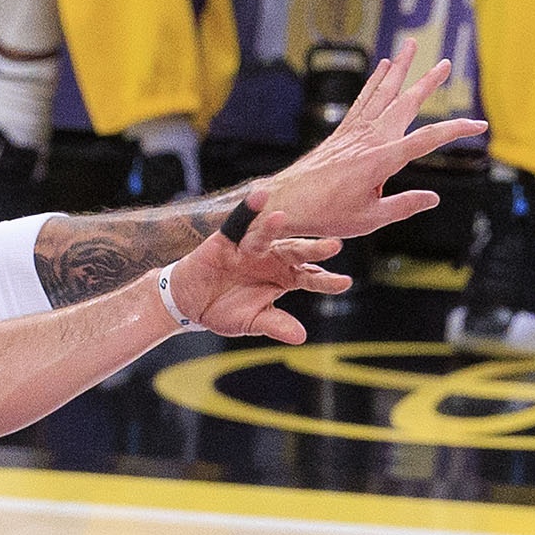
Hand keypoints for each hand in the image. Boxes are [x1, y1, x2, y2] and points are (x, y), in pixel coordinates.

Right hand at [166, 206, 346, 345]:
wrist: (190, 304)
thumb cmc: (226, 310)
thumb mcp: (253, 322)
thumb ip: (276, 324)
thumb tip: (301, 337)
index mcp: (284, 278)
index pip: (311, 277)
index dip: (326, 280)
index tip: (344, 282)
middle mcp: (272, 258)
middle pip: (297, 251)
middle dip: (314, 249)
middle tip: (334, 245)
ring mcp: (251, 248)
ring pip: (268, 235)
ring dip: (275, 227)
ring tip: (283, 218)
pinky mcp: (228, 239)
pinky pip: (239, 222)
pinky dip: (248, 209)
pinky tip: (259, 196)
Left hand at [244, 34, 489, 240]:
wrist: (285, 202)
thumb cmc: (325, 215)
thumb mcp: (369, 220)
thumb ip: (403, 206)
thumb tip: (433, 198)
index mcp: (381, 161)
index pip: (427, 140)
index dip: (456, 130)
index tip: (479, 126)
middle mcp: (369, 139)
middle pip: (405, 104)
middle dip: (427, 83)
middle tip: (445, 64)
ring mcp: (354, 133)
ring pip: (382, 93)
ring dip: (399, 69)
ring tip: (410, 46)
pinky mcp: (342, 133)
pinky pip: (362, 101)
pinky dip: (374, 83)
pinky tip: (382, 68)